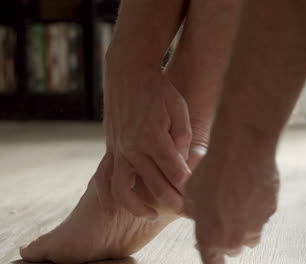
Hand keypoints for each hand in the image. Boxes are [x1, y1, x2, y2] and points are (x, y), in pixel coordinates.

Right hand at [96, 45, 192, 216]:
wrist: (128, 72)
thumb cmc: (159, 89)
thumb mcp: (179, 108)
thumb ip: (183, 137)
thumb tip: (183, 163)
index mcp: (153, 137)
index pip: (175, 173)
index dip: (189, 189)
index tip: (200, 200)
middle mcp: (133, 147)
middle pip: (155, 185)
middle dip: (174, 202)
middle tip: (188, 213)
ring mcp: (118, 149)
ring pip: (123, 189)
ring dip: (138, 207)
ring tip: (152, 214)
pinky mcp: (110, 148)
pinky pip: (102, 178)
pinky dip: (106, 197)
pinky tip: (112, 211)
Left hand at [185, 149, 279, 263]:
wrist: (240, 152)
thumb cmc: (211, 171)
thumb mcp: (190, 193)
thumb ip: (195, 212)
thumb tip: (199, 214)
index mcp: (210, 238)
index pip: (212, 263)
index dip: (213, 259)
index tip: (213, 253)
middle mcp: (235, 238)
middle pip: (232, 248)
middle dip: (226, 236)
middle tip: (220, 212)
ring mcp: (256, 225)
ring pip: (250, 234)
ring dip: (244, 223)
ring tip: (235, 197)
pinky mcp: (271, 210)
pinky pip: (262, 215)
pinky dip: (256, 206)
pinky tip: (248, 186)